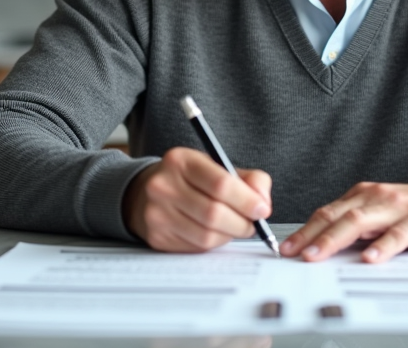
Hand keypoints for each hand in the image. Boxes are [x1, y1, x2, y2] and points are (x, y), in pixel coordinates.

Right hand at [122, 147, 272, 252]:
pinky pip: (196, 247)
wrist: (145, 194)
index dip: (247, 200)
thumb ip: (249, 179)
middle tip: (252, 223)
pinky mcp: (157, 237)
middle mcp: (163, 186)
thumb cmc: (190, 180)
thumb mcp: (217, 167)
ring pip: (207, 236)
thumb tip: (262, 203)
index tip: (261, 209)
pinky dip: (214, 243)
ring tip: (234, 227)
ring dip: (229, 235)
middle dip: (242, 223)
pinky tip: (214, 233)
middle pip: (214, 213)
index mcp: (180, 161)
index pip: (220, 183)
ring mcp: (157, 213)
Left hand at [279, 180, 407, 263]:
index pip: (327, 212)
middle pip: (338, 216)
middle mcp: (376, 197)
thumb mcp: (380, 211)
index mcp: (363, 195)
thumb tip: (321, 245)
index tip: (288, 248)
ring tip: (320, 255)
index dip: (305, 230)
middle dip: (313, 236)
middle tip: (296, 253)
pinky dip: (382, 246)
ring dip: (336, 239)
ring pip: (360, 222)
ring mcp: (397, 208)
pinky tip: (370, 257)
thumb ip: (355, 223)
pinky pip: (397, 234)